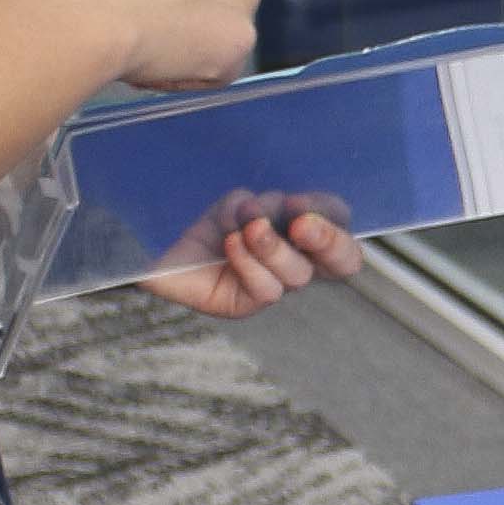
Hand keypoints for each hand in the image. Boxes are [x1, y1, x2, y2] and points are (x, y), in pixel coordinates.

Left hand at [140, 196, 363, 318]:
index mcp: (303, 231)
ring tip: (247, 228)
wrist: (158, 241)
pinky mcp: (246, 304)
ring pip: (298, 275)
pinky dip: (248, 262)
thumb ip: (262, 204)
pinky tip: (229, 244)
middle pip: (345, 261)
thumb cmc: (206, 218)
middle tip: (301, 224)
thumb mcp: (240, 200)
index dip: (333, 216)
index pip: (343, 225)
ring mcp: (274, 285)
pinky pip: (266, 290)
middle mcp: (297, 260)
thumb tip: (268, 213)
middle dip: (328, 240)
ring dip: (272, 246)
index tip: (299, 202)